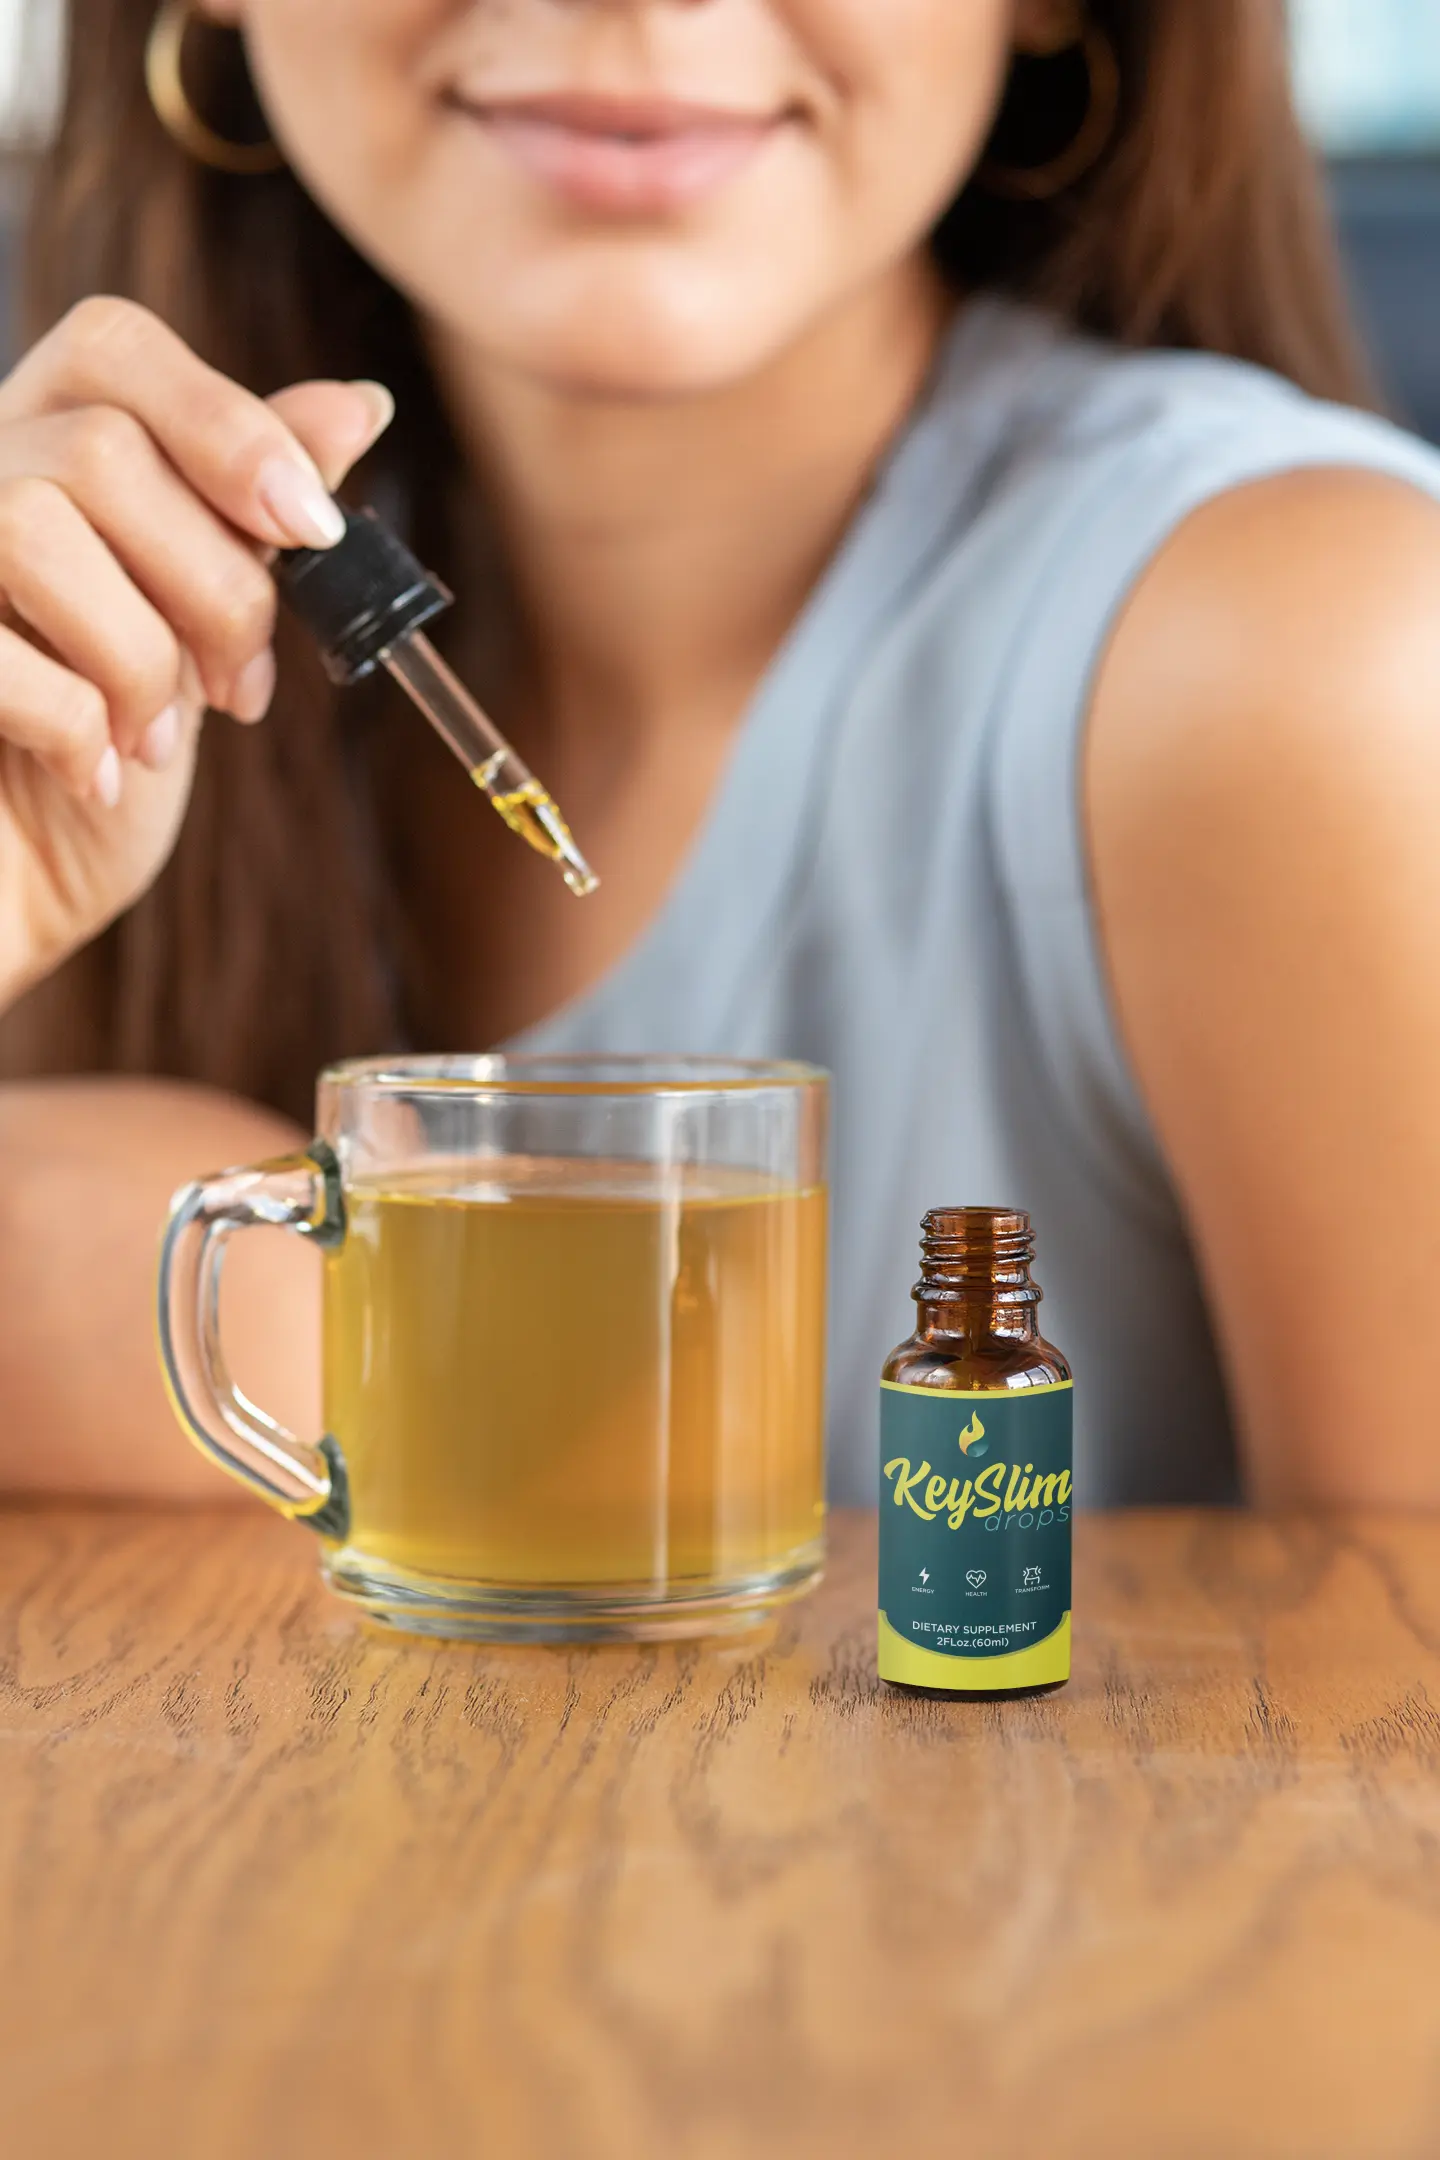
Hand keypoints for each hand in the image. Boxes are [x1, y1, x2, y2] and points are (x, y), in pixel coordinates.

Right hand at [0, 295, 392, 1010]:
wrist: (14, 899)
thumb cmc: (104, 770)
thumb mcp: (201, 636)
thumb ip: (254, 518)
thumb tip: (358, 403)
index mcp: (35, 450)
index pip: (114, 346)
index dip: (225, 423)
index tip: (313, 527)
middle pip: (104, 448)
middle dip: (212, 584)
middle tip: (236, 688)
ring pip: (36, 525)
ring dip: (139, 657)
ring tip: (153, 740)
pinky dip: (73, 725)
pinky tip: (93, 776)